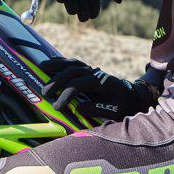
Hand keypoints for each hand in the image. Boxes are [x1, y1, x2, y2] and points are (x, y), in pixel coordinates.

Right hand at [39, 57, 157, 120]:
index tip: (56, 106)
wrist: (132, 96)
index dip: (66, 95)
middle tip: (44, 92)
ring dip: (57, 65)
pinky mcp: (89, 70)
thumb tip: (79, 107)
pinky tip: (50, 63)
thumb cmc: (123, 105)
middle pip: (73, 71)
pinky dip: (61, 62)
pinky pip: (74, 63)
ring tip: (42, 67)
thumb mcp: (115, 111)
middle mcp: (96, 73)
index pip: (78, 84)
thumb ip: (98, 109)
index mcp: (102, 82)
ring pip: (72, 63)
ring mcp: (92, 70)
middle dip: (57, 80)